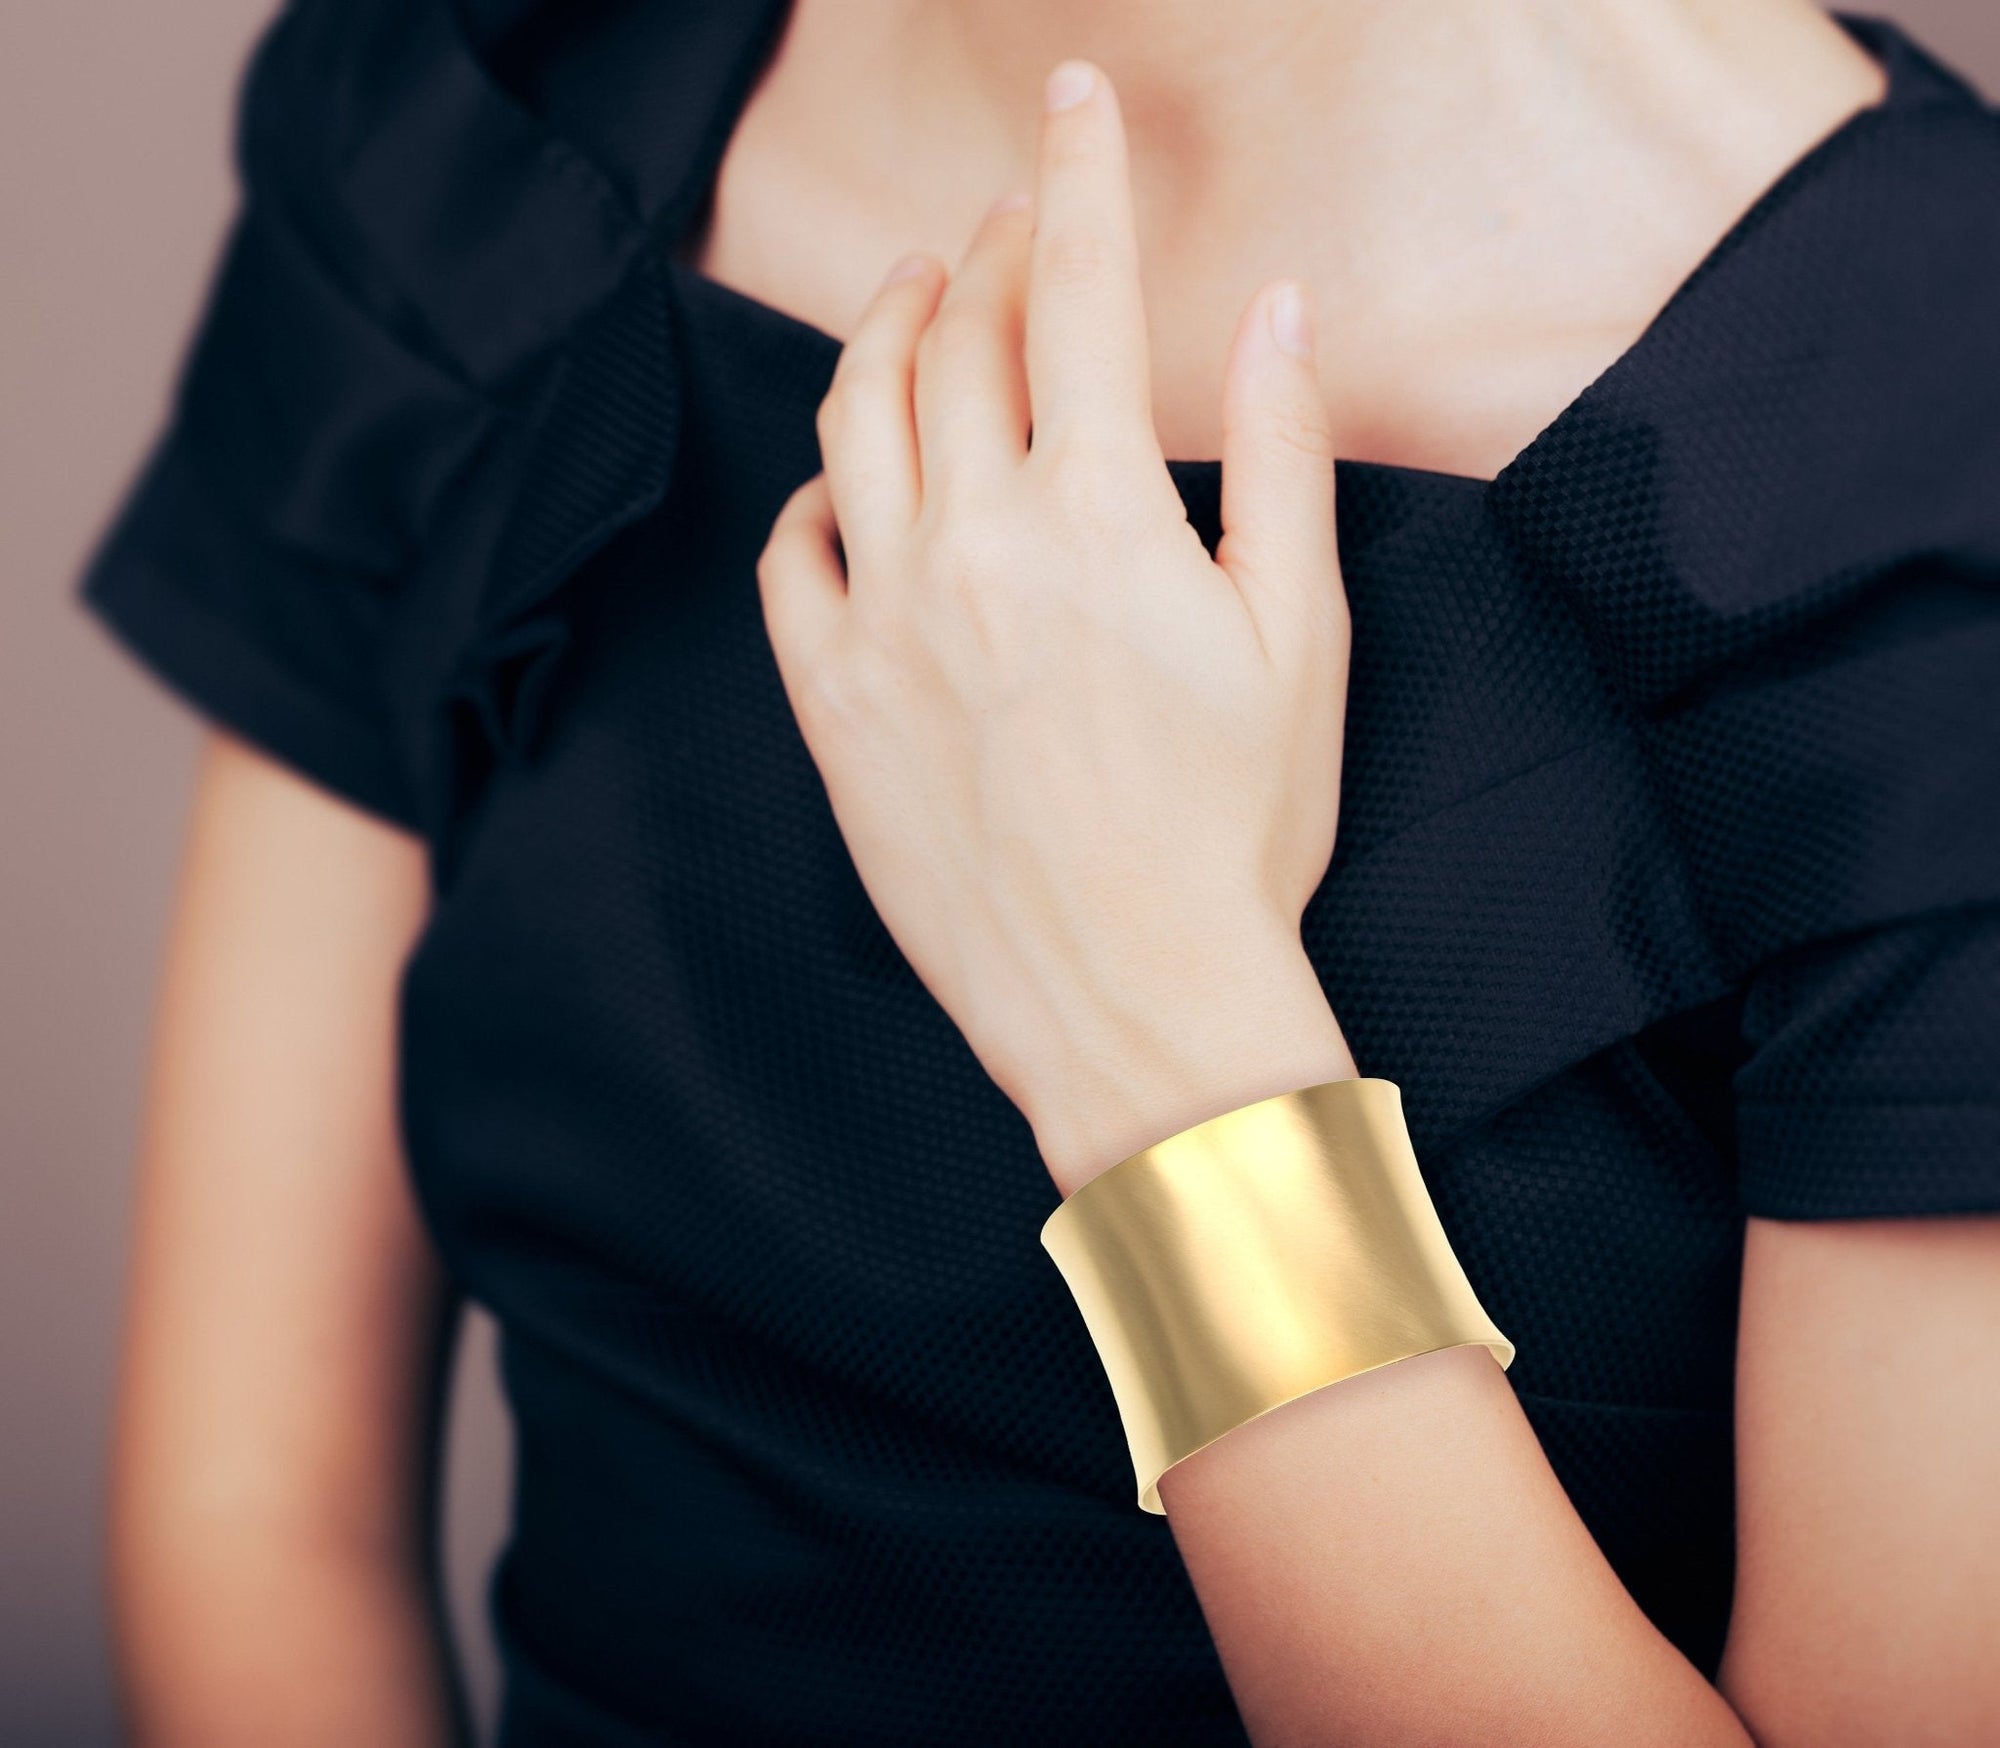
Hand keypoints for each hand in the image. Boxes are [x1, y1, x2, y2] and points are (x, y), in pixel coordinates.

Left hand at [756, 60, 1356, 1191]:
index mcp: (1094, 516)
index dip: (1076, 174)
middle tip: (1009, 218)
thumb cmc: (1236, 833)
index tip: (1072, 99)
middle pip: (956, 339)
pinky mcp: (833, 707)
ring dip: (885, 334)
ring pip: (853, 423)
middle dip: (986, 249)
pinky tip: (840, 482)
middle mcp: (969, 547)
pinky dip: (812, 494)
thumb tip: (1277, 310)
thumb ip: (1278, 457)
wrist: (1132, 1000)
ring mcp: (883, 625)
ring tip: (916, 297)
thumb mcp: (1298, 637)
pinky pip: (787, 560)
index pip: (1074, 291)